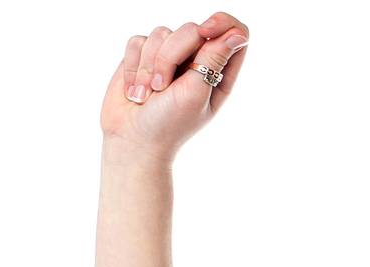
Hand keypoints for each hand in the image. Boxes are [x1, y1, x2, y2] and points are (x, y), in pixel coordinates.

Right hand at [98, 11, 251, 165]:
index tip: (205, 30)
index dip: (222, 23)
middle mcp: (196, 60)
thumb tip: (237, 34)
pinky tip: (135, 90)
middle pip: (192, 29)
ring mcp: (169, 56)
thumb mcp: (196, 93)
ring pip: (161, 33)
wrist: (132, 139)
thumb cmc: (170, 124)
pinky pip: (138, 40)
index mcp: (219, 72)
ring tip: (148, 94)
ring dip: (149, 66)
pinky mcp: (143, 55)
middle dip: (171, 56)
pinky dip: (134, 66)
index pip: (233, 32)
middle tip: (162, 87)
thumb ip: (214, 59)